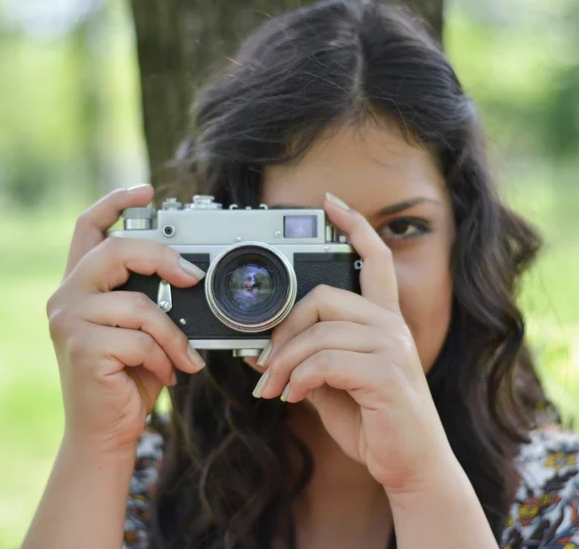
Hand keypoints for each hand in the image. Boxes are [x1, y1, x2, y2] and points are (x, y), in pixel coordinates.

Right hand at [46, 185, 206, 454]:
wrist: (106, 430)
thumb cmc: (129, 375)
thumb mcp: (142, 329)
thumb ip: (152, 298)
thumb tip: (193, 275)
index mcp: (84, 283)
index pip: (90, 226)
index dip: (116, 202)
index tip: (147, 191)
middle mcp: (68, 294)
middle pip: (117, 249)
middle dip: (164, 258)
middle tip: (195, 278)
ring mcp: (70, 319)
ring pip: (140, 304)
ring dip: (173, 335)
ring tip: (183, 357)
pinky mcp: (81, 347)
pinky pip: (142, 339)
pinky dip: (165, 357)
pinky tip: (166, 374)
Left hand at [248, 193, 453, 494]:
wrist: (411, 466)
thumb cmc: (373, 420)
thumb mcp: (331, 385)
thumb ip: (305, 360)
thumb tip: (259, 350)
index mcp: (381, 321)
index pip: (373, 259)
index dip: (354, 227)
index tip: (331, 203)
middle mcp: (390, 326)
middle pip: (323, 296)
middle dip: (284, 328)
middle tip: (264, 361)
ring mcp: (391, 347)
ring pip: (318, 331)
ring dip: (283, 361)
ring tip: (271, 387)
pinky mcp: (386, 374)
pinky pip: (325, 361)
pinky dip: (298, 379)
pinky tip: (292, 396)